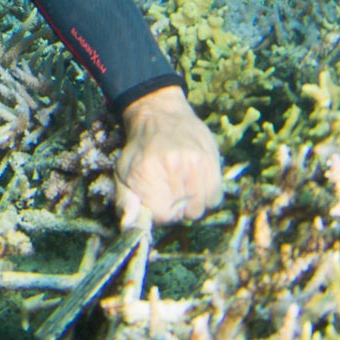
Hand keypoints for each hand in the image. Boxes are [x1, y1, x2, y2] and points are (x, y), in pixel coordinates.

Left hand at [116, 86, 223, 225]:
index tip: (158, 201)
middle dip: (176, 207)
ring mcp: (196, 164)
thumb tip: (130, 225)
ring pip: (201, 208)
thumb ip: (126, 201)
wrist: (161, 114)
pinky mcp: (213, 161)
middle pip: (183, 213)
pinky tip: (196, 182)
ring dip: (192, 202)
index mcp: (147, 171)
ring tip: (182, 185)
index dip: (161, 212)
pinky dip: (207, 195)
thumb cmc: (140, 148)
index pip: (162, 215)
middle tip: (170, 190)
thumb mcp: (123, 172)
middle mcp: (174, 167)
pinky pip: (215, 198)